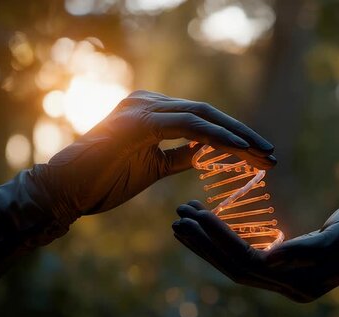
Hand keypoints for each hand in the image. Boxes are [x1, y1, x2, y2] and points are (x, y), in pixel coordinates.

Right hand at [33, 90, 275, 223]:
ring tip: (264, 156)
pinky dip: (216, 137)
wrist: (65, 191)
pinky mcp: (137, 122)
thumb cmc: (105, 181)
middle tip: (272, 156)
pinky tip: (239, 149)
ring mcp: (142, 108)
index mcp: (152, 112)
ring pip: (202, 116)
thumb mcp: (154, 168)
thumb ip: (180, 156)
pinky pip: (186, 126)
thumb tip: (208, 154)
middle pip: (208, 114)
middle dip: (244, 136)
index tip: (260, 157)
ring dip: (238, 137)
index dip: (234, 137)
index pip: (202, 120)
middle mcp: (148, 102)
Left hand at [172, 197, 338, 301]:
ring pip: (239, 262)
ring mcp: (290, 276)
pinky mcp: (291, 263)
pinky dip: (229, 239)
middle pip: (235, 267)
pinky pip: (251, 253)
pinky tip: (213, 224)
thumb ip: (310, 248)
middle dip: (204, 242)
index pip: (247, 262)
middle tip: (178, 216)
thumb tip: (274, 256)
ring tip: (185, 218)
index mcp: (301, 281)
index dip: (218, 240)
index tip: (193, 214)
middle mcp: (291, 284)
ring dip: (210, 242)